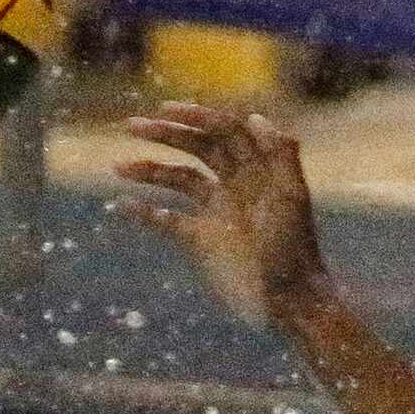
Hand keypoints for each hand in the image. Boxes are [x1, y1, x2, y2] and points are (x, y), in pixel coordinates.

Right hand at [113, 103, 327, 321]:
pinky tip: (120, 207)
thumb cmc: (295, 251)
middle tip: (131, 126)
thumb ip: (281, 156)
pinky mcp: (201, 241)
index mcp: (259, 171)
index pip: (224, 132)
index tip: (165, 111)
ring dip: (149, 170)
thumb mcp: (291, 200)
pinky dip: (143, 212)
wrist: (289, 303)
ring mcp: (217, 212)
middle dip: (166, 134)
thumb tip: (255, 117)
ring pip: (178, 179)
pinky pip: (166, 219)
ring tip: (118, 167)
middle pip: (197, 148)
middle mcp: (236, 186)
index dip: (197, 117)